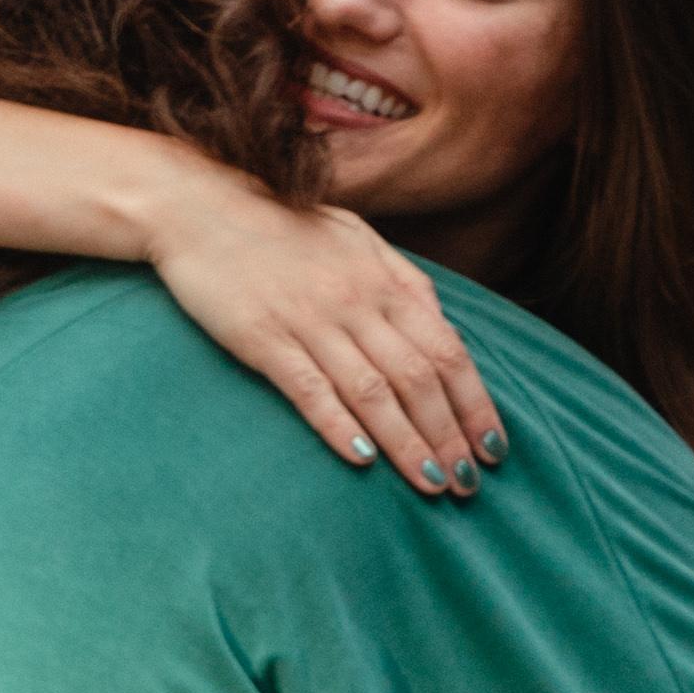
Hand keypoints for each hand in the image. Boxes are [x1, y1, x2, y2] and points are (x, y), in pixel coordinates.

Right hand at [156, 181, 493, 491]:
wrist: (200, 207)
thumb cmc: (282, 225)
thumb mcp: (358, 238)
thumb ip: (404, 280)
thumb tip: (444, 323)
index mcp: (384, 281)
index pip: (447, 351)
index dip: (475, 403)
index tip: (493, 447)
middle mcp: (356, 302)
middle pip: (417, 379)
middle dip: (450, 436)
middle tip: (469, 485)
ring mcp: (309, 321)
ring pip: (372, 391)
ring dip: (407, 443)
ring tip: (431, 484)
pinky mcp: (262, 338)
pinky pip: (308, 388)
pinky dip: (338, 425)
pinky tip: (362, 459)